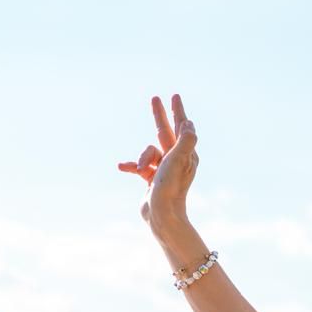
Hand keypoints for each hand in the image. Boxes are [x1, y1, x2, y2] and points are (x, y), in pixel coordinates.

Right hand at [117, 95, 197, 234]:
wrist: (162, 215)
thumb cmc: (171, 187)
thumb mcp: (179, 161)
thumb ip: (185, 141)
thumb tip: (189, 123)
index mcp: (187, 154)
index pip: (182, 127)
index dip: (177, 111)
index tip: (174, 96)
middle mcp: (178, 160)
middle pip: (165, 132)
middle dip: (159, 116)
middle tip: (154, 98)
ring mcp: (165, 170)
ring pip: (148, 152)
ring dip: (141, 159)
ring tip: (142, 171)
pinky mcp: (153, 180)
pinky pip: (138, 166)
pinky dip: (131, 166)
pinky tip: (122, 168)